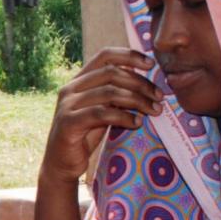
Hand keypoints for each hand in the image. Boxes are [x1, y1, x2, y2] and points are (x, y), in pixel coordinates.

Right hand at [41, 49, 162, 183]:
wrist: (61, 164)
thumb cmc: (84, 137)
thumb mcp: (102, 110)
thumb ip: (115, 95)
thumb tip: (145, 82)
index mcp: (79, 80)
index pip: (105, 56)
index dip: (129, 55)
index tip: (151, 64)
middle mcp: (70, 88)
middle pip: (111, 73)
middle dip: (140, 83)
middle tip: (159, 96)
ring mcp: (68, 105)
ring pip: (109, 92)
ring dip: (137, 100)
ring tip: (154, 111)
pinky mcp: (69, 123)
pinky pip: (102, 114)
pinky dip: (124, 117)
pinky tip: (137, 123)